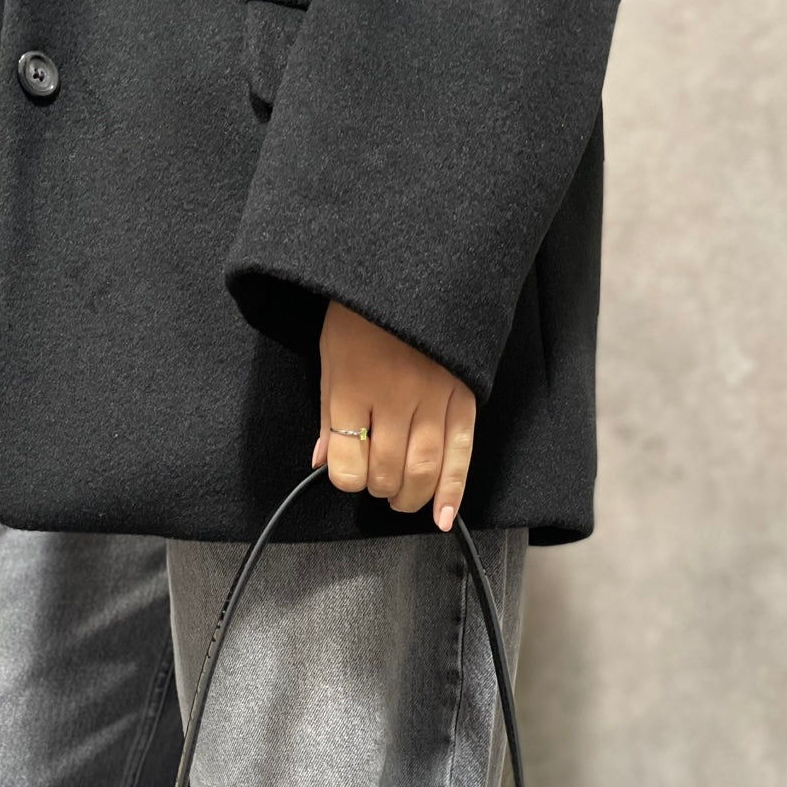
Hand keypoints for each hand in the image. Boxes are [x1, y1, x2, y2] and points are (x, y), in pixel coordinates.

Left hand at [311, 301, 475, 531]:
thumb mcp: (330, 358)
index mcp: (353, 385)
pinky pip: (461, 452)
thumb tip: (322, 462)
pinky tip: (444, 515)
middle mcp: (394, 395)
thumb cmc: (361, 314)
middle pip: (385, 470)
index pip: (346, 461)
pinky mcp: (464, 396)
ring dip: (411, 495)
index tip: (347, 473)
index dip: (346, 479)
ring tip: (403, 499)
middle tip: (377, 485)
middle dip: (378, 489)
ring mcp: (433, 396)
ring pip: (424, 468)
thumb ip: (327, 414)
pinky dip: (453, 490)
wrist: (410, 270)